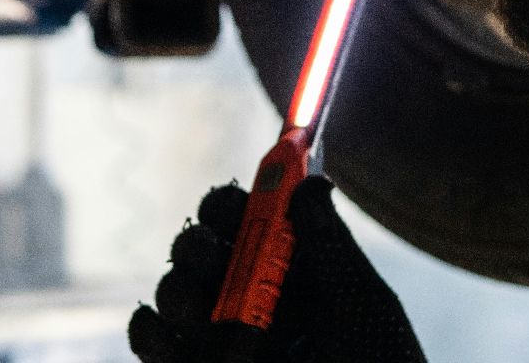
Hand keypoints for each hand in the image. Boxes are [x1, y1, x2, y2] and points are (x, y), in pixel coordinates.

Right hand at [130, 176, 426, 362]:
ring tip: (196, 308)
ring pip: (172, 293)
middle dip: (196, 244)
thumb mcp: (361, 303)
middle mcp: (246, 293)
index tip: (235, 205)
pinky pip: (153, 343)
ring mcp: (219, 334)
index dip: (230, 203)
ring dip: (176, 289)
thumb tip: (309, 183)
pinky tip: (170, 335)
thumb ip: (331, 246)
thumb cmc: (380, 361)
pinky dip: (149, 332)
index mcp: (285, 265)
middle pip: (198, 249)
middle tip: (210, 253)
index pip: (242, 216)